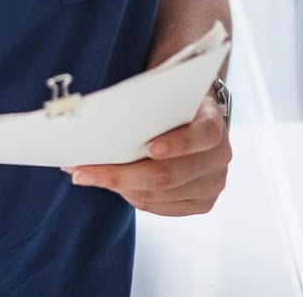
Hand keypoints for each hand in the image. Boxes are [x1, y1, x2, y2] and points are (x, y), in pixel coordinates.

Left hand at [64, 94, 230, 216]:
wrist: (196, 118)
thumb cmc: (172, 103)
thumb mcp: (166, 94)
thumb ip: (146, 105)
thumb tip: (96, 118)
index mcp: (214, 122)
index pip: (203, 135)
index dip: (177, 143)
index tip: (149, 147)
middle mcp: (220, 156)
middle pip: (168, 175)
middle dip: (120, 174)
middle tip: (82, 170)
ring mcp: (214, 183)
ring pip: (157, 195)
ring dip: (118, 187)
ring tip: (86, 175)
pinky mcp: (203, 203)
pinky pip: (159, 207)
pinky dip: (132, 197)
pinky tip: (112, 185)